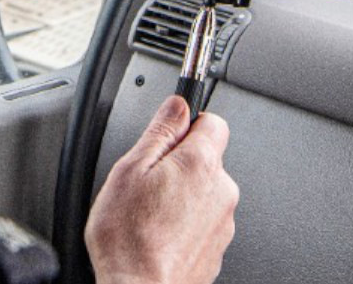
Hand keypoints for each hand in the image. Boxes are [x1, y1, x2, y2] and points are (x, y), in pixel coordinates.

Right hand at [85, 96, 239, 283]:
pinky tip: (159, 233)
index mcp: (202, 164)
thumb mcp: (130, 170)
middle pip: (207, 158)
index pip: (212, 121)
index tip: (168, 135)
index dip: (186, 124)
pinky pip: (203, 221)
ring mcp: (222, 222)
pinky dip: (185, 223)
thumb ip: (160, 130)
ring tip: (149, 213)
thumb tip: (178, 105)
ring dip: (182, 195)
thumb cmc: (130, 240)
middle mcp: (222, 190)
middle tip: (148, 182)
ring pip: (204, 191)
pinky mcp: (217, 247)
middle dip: (180, 163)